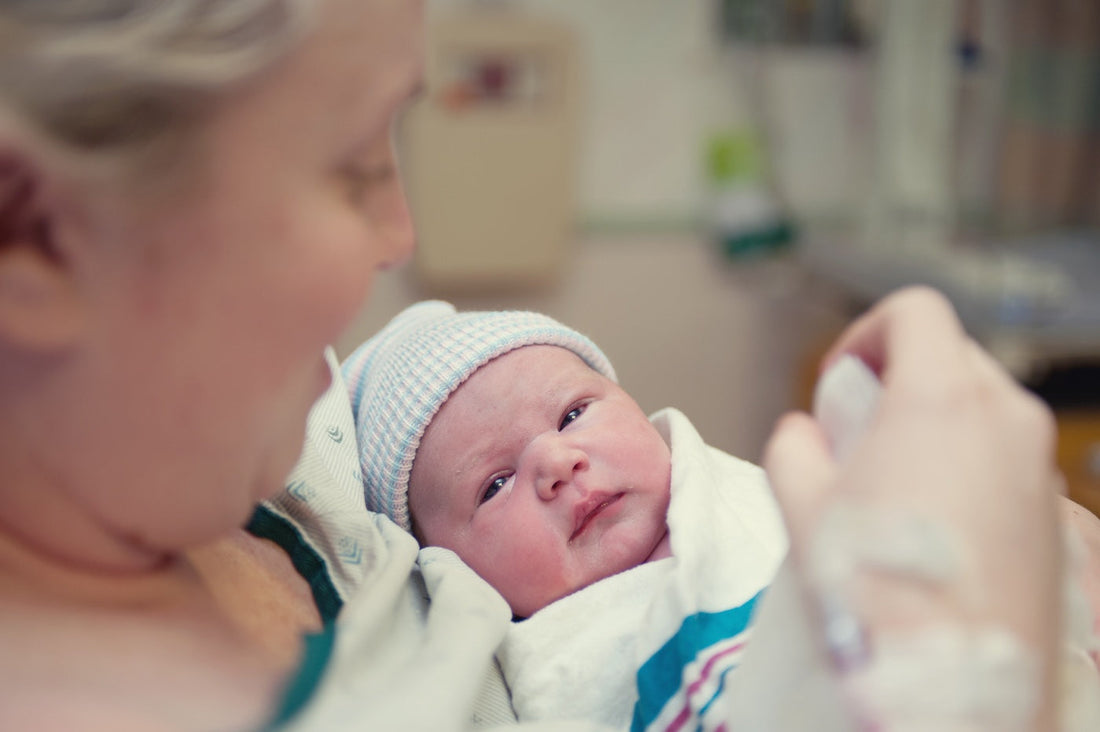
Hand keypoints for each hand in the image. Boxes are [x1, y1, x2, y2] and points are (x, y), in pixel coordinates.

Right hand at [764, 287, 1062, 727]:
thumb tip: (806, 434)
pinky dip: (970, 462)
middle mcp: (1004, 417)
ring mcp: (1038, 465)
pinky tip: (935, 522)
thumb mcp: (801, 505)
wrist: (956, 681)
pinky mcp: (1055, 511)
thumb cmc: (877, 592)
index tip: (840, 383)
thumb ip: (794, 444)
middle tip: (858, 432)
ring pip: (985, 405)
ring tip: (894, 482)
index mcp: (939, 399)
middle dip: (900, 376)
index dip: (865, 333)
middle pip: (952, 352)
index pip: (914, 310)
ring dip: (936, 420)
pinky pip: (1008, 456)